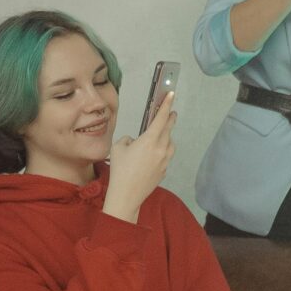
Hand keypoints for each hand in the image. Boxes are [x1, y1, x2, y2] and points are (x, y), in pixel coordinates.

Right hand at [102, 91, 175, 220]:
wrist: (127, 195)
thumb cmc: (120, 171)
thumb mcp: (118, 148)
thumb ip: (128, 140)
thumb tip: (134, 141)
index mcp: (150, 140)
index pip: (161, 118)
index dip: (166, 105)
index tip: (171, 95)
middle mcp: (161, 149)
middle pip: (169, 129)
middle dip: (170, 119)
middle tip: (171, 112)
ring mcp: (165, 160)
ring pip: (170, 143)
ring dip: (166, 137)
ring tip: (158, 137)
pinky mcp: (164, 170)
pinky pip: (166, 156)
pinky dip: (162, 152)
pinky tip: (151, 156)